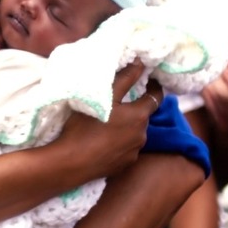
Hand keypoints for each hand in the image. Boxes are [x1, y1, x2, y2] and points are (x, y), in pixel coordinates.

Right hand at [55, 62, 162, 179]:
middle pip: (142, 116)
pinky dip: (120, 142)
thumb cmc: (85, 126)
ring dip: (127, 126)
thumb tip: (141, 62)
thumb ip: (126, 78)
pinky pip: (126, 149)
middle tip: (118, 102)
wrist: (71, 162)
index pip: (156, 97)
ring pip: (134, 133)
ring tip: (108, 122)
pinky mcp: (124, 165)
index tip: (149, 80)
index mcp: (139, 116)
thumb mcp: (105, 97)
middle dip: (134, 108)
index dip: (153, 87)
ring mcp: (133, 153)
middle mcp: (142, 135)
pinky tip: (104, 140)